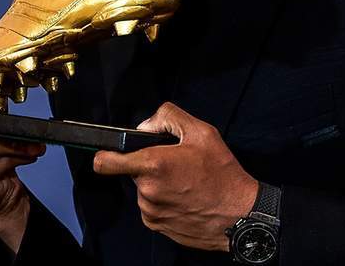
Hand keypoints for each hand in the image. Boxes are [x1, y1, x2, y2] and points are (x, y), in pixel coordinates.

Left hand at [93, 102, 256, 251]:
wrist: (239, 215)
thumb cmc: (222, 173)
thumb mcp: (201, 131)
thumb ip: (168, 116)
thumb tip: (145, 126)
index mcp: (153, 165)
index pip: (106, 162)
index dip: (105, 155)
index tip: (110, 152)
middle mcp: (147, 191)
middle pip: (133, 171)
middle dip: (149, 165)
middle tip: (176, 164)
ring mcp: (151, 212)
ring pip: (143, 189)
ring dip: (157, 184)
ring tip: (184, 182)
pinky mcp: (158, 227)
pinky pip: (151, 207)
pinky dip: (163, 200)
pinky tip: (184, 197)